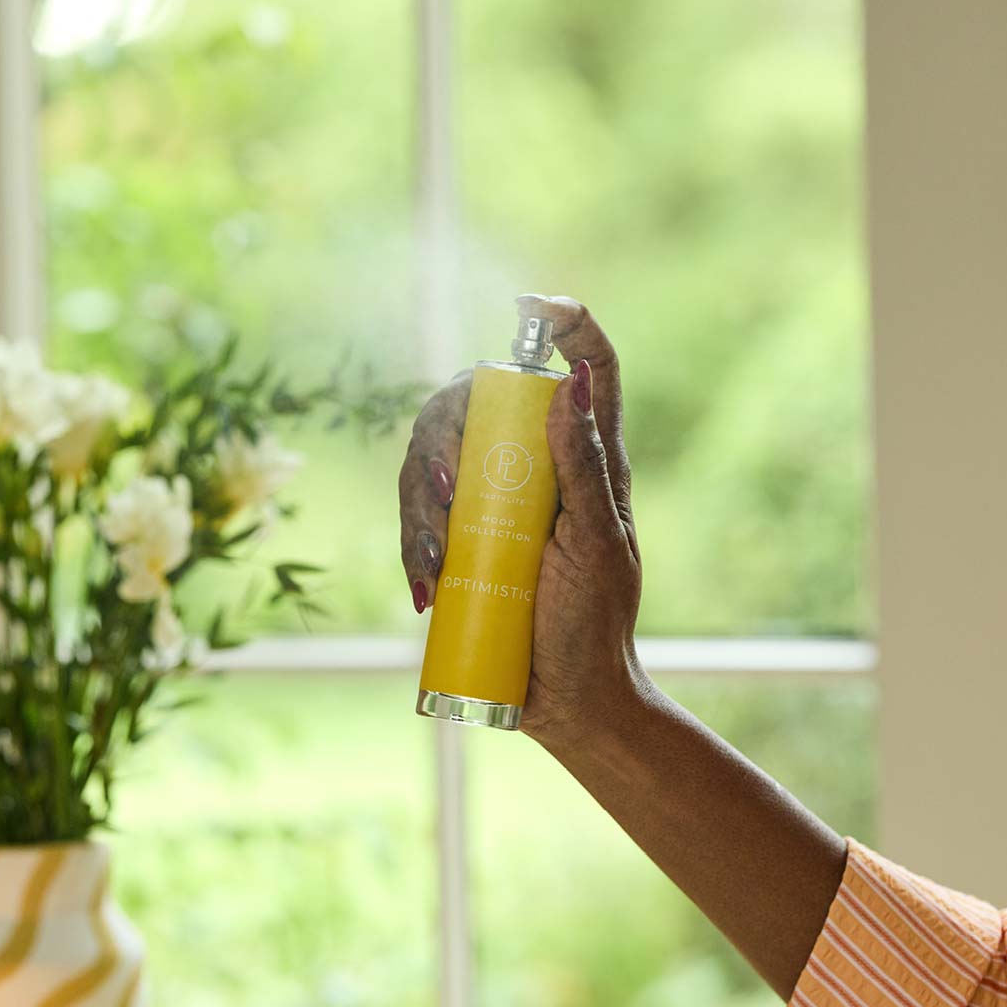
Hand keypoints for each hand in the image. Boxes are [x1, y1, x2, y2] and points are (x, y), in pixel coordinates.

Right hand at [398, 295, 645, 752]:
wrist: (566, 698)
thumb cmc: (594, 624)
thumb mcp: (595, 546)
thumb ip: (584, 467)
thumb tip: (572, 380)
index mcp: (587, 460)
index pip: (589, 368)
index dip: (569, 324)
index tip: (533, 307)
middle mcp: (535, 467)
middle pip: (476, 402)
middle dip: (444, 438)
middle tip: (443, 495)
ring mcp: (492, 501)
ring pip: (432, 459)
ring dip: (417, 506)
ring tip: (431, 566)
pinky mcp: (460, 537)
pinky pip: (417, 516)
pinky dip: (410, 546)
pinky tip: (423, 589)